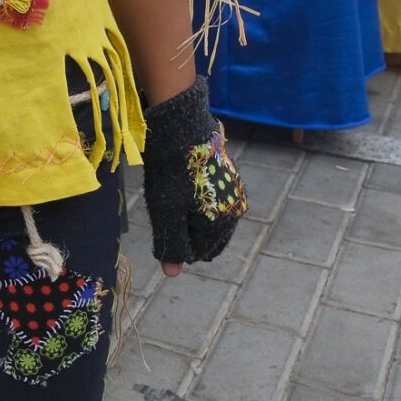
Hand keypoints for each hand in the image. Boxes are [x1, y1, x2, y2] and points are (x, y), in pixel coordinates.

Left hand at [141, 77, 246, 274]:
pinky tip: (183, 186)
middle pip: (206, 238)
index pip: (197, 253)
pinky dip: (197, 201)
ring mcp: (233, 191)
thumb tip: (172, 274)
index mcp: (222, 223)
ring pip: (208, 220)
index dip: (176, 244)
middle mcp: (235, 210)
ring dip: (190, 216)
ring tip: (174, 195)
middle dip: (186, 231)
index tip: (164, 222)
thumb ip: (172, 245)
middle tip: (168, 209)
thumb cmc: (172, 172)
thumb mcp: (166, 212)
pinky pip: (212, 202)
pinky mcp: (227, 176)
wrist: (182, 125)